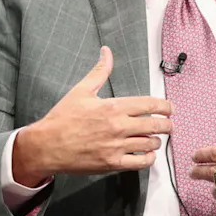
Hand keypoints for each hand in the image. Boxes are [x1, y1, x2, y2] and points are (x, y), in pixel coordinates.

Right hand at [12, 46, 172, 184]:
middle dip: (167, 124)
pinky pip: (141, 163)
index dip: (166, 106)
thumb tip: (106, 52)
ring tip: (155, 138)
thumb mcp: (81, 90)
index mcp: (114, 107)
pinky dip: (149, 158)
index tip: (169, 108)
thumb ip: (100, 71)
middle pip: (156, 125)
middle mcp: (118, 127)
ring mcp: (116, 147)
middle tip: (168, 124)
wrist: (46, 145)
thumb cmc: (62, 118)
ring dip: (157, 141)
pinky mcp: (112, 164)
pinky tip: (147, 154)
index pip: (151, 104)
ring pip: (151, 144)